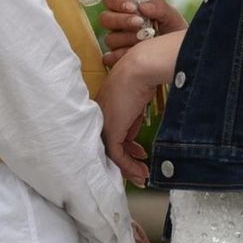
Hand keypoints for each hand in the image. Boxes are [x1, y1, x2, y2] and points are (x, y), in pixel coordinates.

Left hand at [97, 31, 185, 185]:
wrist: (140, 68)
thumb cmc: (142, 75)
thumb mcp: (136, 99)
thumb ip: (131, 116)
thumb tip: (133, 132)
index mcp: (104, 104)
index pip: (112, 129)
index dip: (126, 143)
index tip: (139, 152)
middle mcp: (100, 114)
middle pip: (110, 143)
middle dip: (127, 158)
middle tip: (140, 168)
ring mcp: (105, 122)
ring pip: (113, 152)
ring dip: (129, 165)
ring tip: (142, 173)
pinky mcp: (111, 130)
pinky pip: (117, 154)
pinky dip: (128, 165)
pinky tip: (141, 169)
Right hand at [99, 0, 187, 67]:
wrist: (181, 57)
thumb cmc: (173, 33)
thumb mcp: (171, 17)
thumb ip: (159, 7)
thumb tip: (142, 6)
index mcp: (127, 10)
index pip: (111, 0)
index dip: (118, 2)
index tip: (134, 8)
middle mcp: (118, 26)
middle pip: (105, 18)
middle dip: (122, 20)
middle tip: (139, 23)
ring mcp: (117, 44)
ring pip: (110, 38)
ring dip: (127, 39)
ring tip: (144, 41)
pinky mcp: (118, 61)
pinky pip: (110, 58)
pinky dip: (121, 56)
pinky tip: (133, 55)